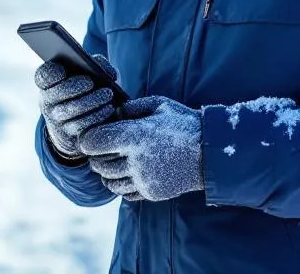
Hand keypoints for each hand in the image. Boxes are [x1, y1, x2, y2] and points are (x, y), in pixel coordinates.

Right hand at [35, 54, 119, 160]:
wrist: (80, 118)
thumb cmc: (85, 87)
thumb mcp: (87, 73)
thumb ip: (96, 65)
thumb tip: (108, 73)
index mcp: (49, 82)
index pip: (43, 76)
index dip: (51, 73)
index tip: (62, 71)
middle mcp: (48, 101)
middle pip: (56, 93)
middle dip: (73, 87)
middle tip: (90, 82)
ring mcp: (56, 119)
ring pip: (70, 110)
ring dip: (90, 101)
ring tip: (107, 94)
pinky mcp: (69, 134)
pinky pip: (81, 126)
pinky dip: (97, 115)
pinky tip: (108, 108)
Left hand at [79, 96, 203, 201]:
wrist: (211, 152)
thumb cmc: (183, 123)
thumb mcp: (158, 105)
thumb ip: (131, 107)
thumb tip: (113, 113)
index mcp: (135, 136)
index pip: (93, 142)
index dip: (88, 139)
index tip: (91, 136)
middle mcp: (137, 160)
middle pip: (98, 164)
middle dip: (96, 156)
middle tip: (102, 148)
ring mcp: (144, 179)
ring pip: (109, 182)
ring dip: (107, 173)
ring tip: (114, 162)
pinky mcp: (152, 192)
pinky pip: (125, 193)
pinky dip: (121, 185)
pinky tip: (128, 173)